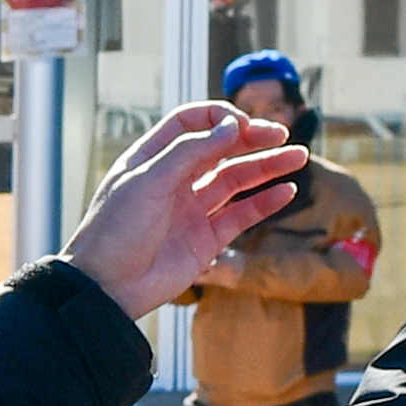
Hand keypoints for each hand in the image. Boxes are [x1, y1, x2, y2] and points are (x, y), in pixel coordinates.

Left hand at [66, 101, 312, 315]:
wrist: (106, 287)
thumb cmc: (114, 232)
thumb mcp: (147, 182)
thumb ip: (190, 152)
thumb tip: (231, 126)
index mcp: (151, 161)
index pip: (190, 125)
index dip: (218, 118)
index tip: (242, 124)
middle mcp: (174, 181)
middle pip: (220, 149)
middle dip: (252, 139)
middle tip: (281, 135)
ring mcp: (191, 209)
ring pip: (237, 180)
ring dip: (268, 166)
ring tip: (299, 157)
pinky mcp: (206, 238)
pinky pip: (242, 214)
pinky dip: (266, 202)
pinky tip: (287, 191)